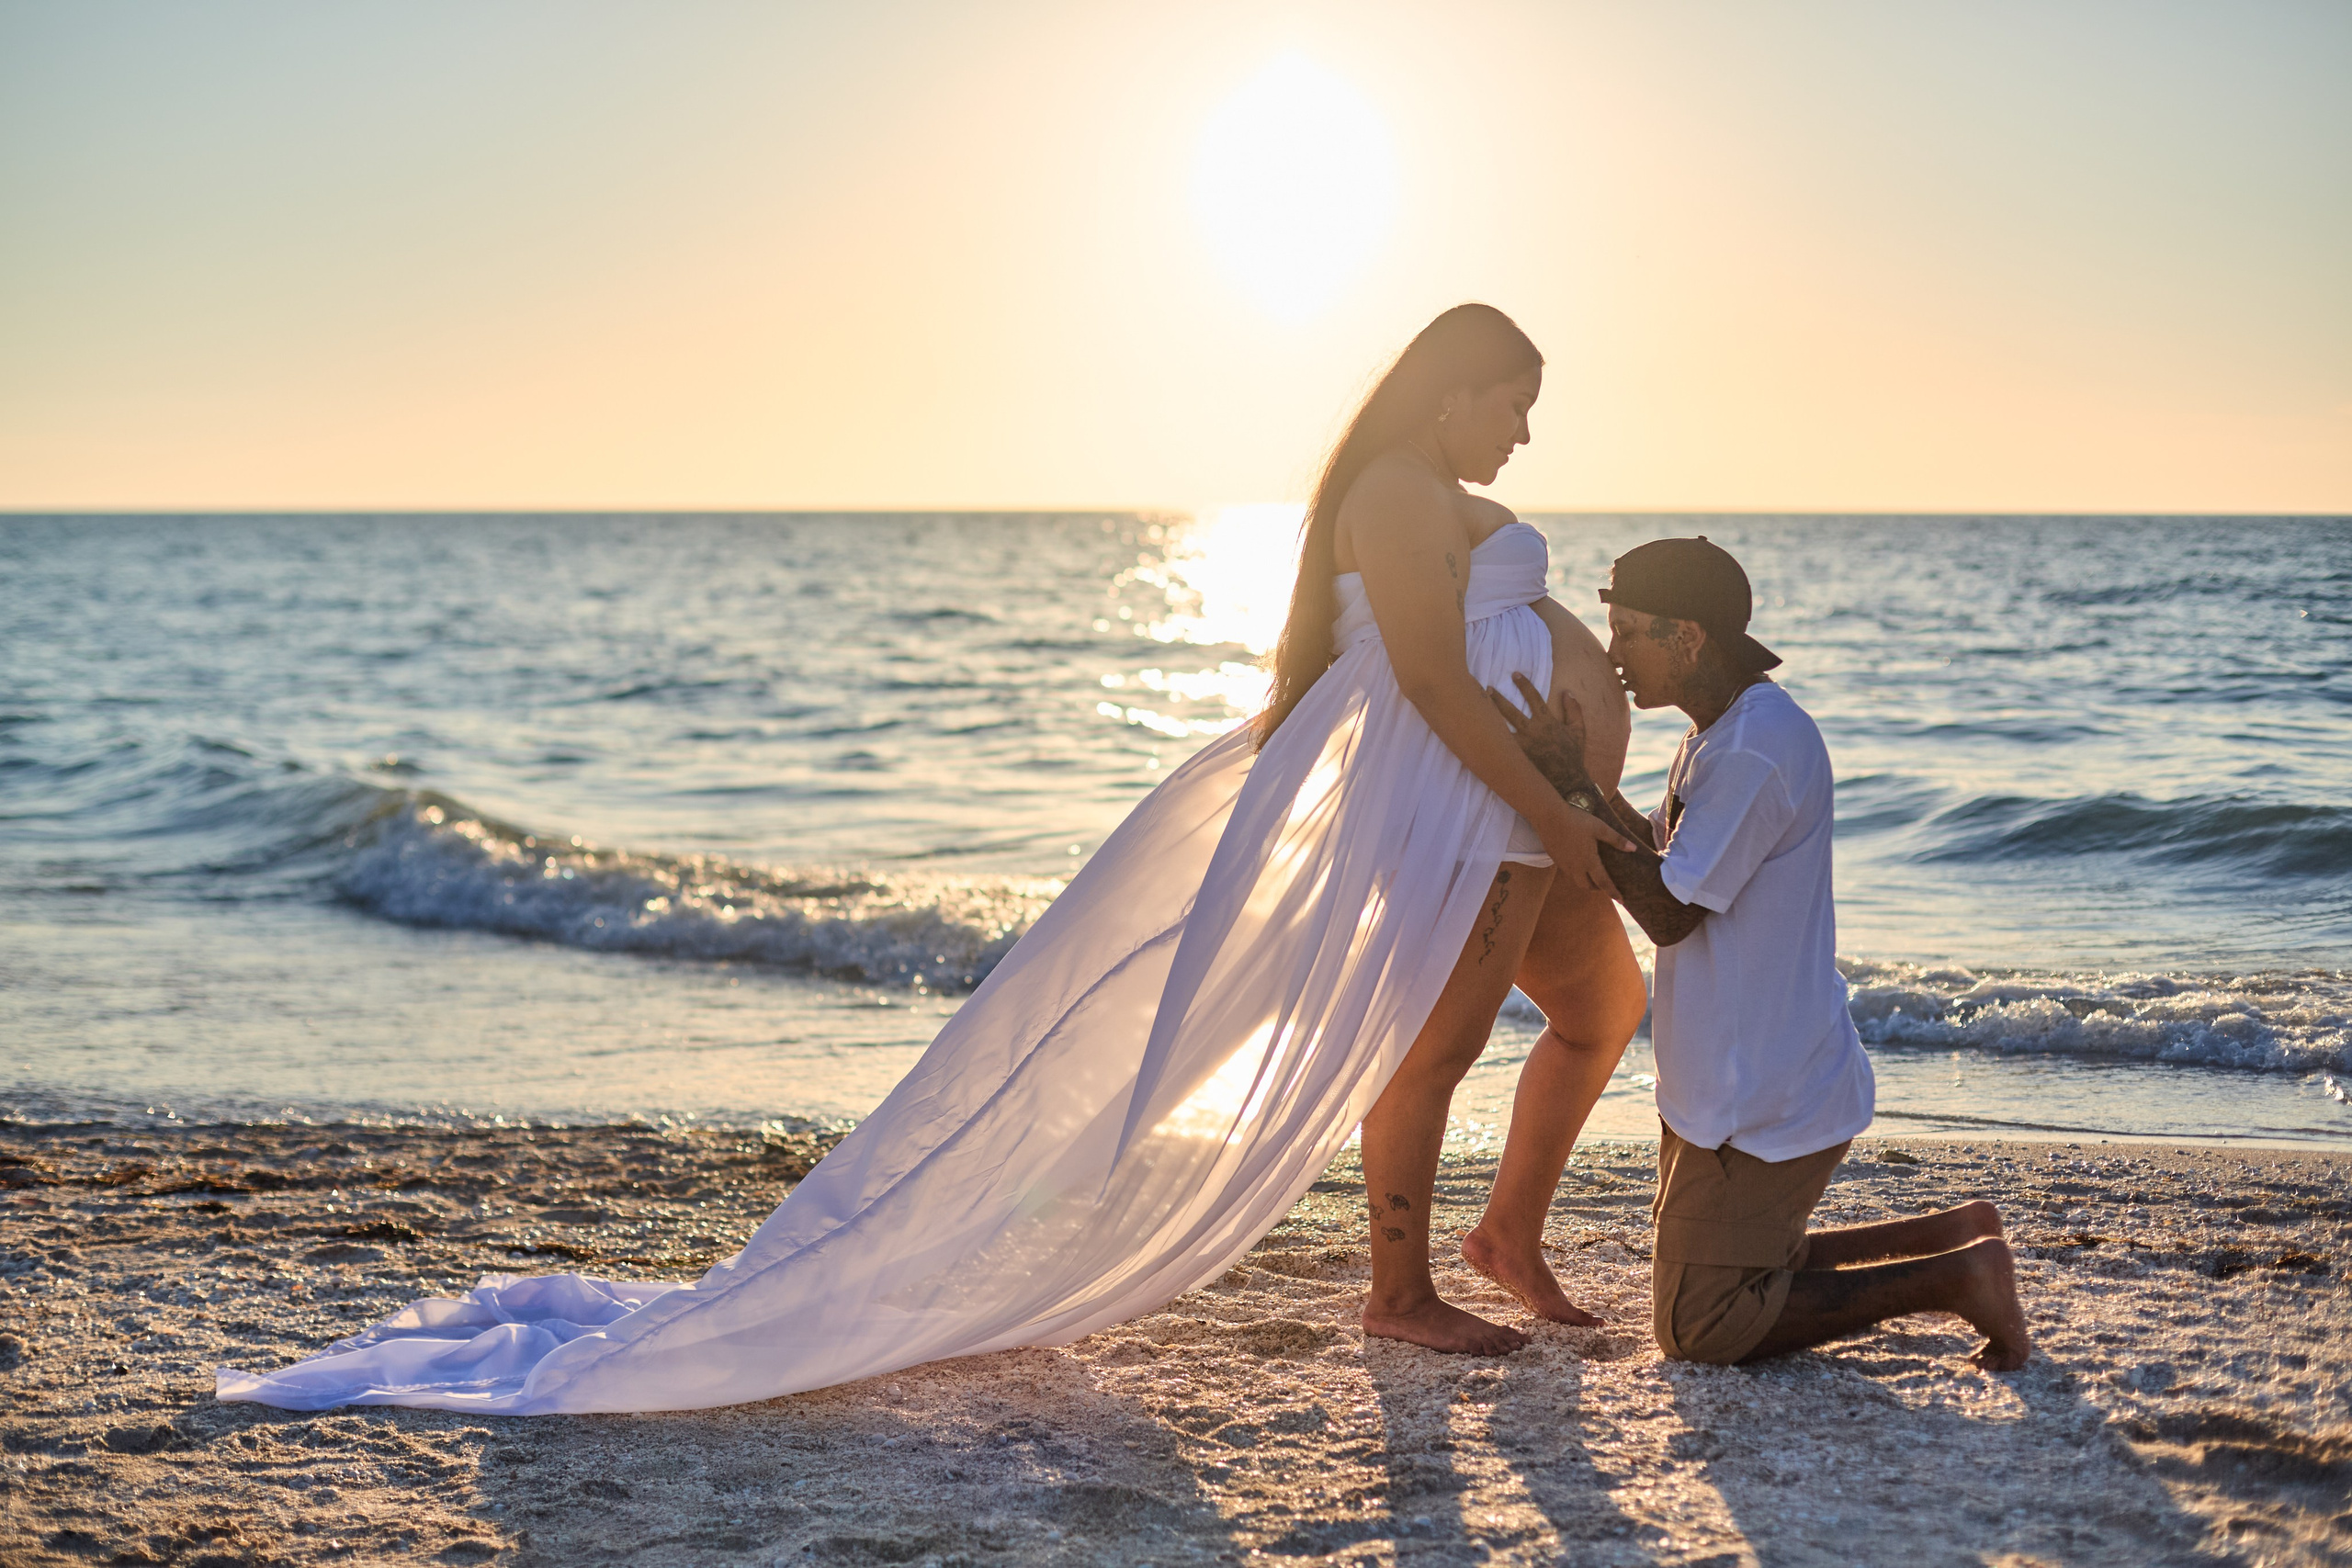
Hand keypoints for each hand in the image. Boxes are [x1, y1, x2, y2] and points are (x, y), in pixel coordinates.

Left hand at [1487, 674, 1632, 855]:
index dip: (1523, 684)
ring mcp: (1522, 746)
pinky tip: (1476, 735)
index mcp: (1546, 722)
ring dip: (1489, 717)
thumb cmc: (1573, 756)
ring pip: (1501, 728)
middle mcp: (1532, 731)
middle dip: (1497, 698)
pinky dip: (1489, 741)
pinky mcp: (1516, 758)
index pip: (1533, 697)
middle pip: (1510, 711)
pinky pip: (1499, 747)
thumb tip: (1567, 692)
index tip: (1514, 674)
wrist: (1568, 782)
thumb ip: (1574, 710)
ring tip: (1477, 707)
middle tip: (1486, 687)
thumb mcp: (1579, 731)